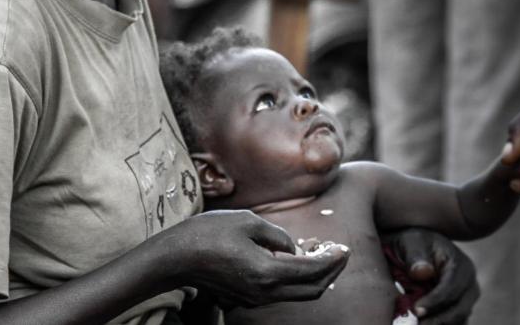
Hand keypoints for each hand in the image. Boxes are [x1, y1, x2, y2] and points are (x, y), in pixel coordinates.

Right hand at [157, 209, 348, 307]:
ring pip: (298, 293)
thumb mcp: (248, 222)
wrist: (175, 258)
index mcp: (267, 272)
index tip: (344, 247)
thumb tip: (294, 248)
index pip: (313, 270)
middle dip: (331, 272)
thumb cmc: (208, 233)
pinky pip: (282, 292)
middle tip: (341, 253)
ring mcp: (255, 298)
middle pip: (312, 289)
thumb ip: (278, 235)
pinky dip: (298, 278)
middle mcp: (264, 291)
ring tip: (323, 253)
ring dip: (316, 276)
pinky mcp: (247, 297)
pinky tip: (298, 259)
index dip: (333, 259)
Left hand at [383, 228, 479, 324]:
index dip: (435, 301)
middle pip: (460, 309)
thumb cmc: (413, 245)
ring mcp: (465, 301)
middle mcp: (469, 285)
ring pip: (458, 320)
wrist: (415, 251)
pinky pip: (452, 323)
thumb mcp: (411, 243)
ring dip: (438, 324)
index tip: (416, 310)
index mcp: (460, 265)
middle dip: (438, 320)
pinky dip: (439, 324)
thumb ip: (415, 256)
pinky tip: (422, 323)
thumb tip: (423, 272)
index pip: (452, 288)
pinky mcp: (458, 311)